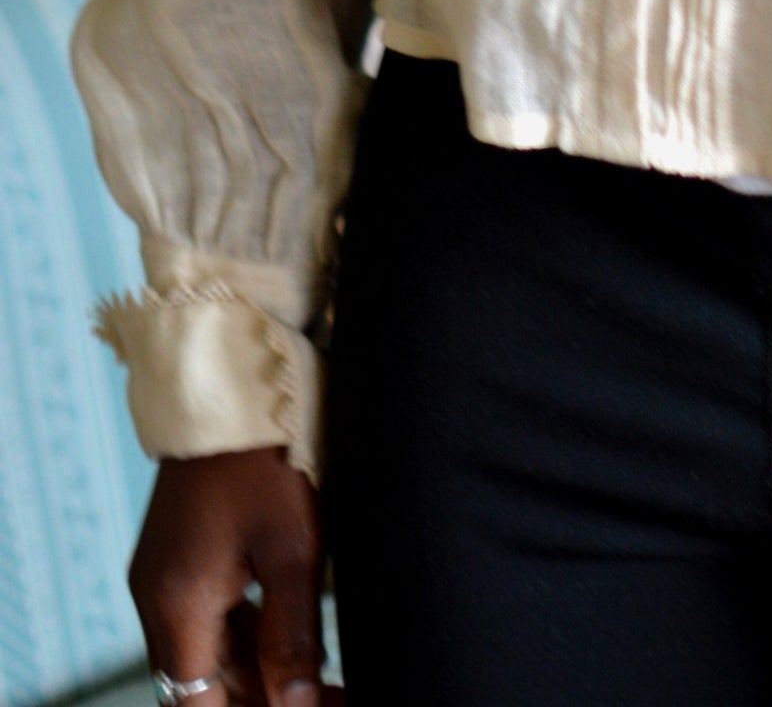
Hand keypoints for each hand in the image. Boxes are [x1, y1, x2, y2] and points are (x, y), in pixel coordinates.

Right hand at [130, 451, 339, 706]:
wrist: (234, 383)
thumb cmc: (267, 457)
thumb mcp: (294, 549)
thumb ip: (293, 637)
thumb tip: (298, 705)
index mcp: (176, 608)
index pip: (202, 706)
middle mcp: (158, 602)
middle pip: (204, 687)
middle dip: (263, 699)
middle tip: (328, 696)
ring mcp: (165, 578)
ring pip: (208, 656)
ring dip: (257, 674)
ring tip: (320, 681)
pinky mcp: (180, 559)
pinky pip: (208, 621)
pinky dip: (246, 640)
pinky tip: (290, 643)